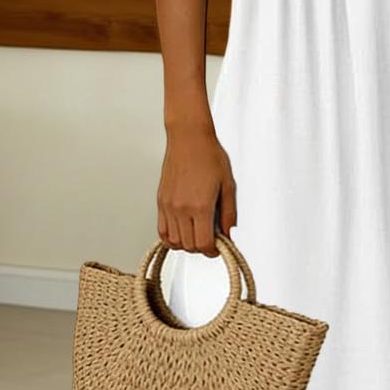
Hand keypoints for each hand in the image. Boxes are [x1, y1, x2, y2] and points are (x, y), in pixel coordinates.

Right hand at [156, 124, 236, 256]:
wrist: (189, 138)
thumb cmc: (209, 156)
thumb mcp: (228, 185)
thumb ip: (229, 213)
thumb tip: (228, 233)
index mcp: (200, 206)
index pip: (203, 244)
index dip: (212, 250)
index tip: (218, 247)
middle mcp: (181, 209)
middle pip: (189, 246)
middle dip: (201, 248)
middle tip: (211, 239)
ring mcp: (168, 206)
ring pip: (174, 241)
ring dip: (187, 243)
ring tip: (197, 233)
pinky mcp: (161, 201)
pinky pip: (162, 230)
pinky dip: (171, 237)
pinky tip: (182, 231)